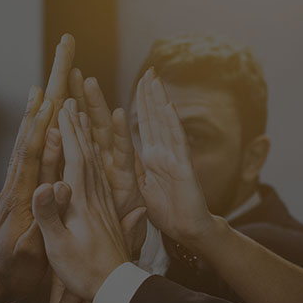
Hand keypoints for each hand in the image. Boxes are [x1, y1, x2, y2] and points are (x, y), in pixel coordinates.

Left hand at [0, 34, 77, 302]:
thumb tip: (59, 187)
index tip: (50, 100)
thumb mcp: (34, 252)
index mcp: (23, 200)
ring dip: (31, 123)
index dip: (41, 127)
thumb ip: (46, 218)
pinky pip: (24, 164)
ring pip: (23, 151)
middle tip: (43, 83)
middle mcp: (15, 191)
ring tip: (39, 97)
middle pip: (25, 144)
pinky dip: (31, 143)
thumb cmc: (15, 275)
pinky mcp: (15, 201)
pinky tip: (36, 136)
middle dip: (35, 114)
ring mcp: (13, 195)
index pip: (32, 157)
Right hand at [33, 98, 138, 300]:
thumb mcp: (59, 245)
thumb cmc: (83, 271)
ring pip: (97, 164)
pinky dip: (98, 160)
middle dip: (80, 126)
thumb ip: (50, 214)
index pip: (74, 159)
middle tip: (75, 99)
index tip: (64, 108)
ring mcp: (103, 205)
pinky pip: (103, 178)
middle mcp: (95, 198)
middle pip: (88, 154)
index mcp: (81, 202)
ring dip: (90, 138)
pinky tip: (97, 157)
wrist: (114, 291)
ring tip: (85, 119)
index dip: (69, 132)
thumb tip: (43, 184)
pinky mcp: (108, 214)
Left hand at [132, 69, 215, 245]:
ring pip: (163, 123)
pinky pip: (177, 142)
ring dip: (157, 100)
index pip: (138, 126)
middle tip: (145, 70)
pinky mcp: (183, 168)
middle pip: (150, 118)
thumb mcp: (140, 191)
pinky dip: (171, 123)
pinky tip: (166, 105)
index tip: (124, 87)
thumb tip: (113, 164)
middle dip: (146, 94)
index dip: (133, 106)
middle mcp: (161, 153)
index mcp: (149, 158)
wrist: (189, 232)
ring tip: (151, 78)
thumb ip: (131, 174)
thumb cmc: (167, 214)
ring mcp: (173, 157)